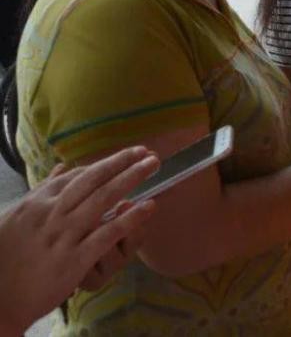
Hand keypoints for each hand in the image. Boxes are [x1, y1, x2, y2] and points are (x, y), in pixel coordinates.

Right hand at [0, 147, 159, 334]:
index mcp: (37, 202)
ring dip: (131, 178)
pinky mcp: (74, 260)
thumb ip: (42, 191)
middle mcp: (50, 214)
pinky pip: (107, 234)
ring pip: (103, 199)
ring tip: (153, 166)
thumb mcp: (17, 217)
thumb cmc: (6, 256)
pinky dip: (130, 219)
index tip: (129, 155)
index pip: (77, 176)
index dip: (107, 163)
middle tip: (148, 153)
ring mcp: (63, 236)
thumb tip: (61, 167)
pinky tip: (148, 207)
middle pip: (93, 180)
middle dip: (123, 162)